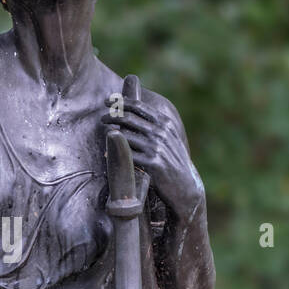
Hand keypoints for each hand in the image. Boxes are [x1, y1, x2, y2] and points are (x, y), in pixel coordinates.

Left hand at [104, 81, 201, 216]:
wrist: (185, 186)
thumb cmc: (172, 161)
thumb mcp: (168, 138)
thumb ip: (153, 125)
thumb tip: (130, 112)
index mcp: (164, 123)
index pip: (138, 106)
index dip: (120, 102)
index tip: (107, 101)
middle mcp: (161, 132)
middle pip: (128, 117)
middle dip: (112, 116)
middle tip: (102, 118)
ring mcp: (157, 147)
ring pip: (125, 135)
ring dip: (111, 135)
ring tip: (106, 137)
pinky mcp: (153, 163)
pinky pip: (127, 154)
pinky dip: (115, 154)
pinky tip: (108, 155)